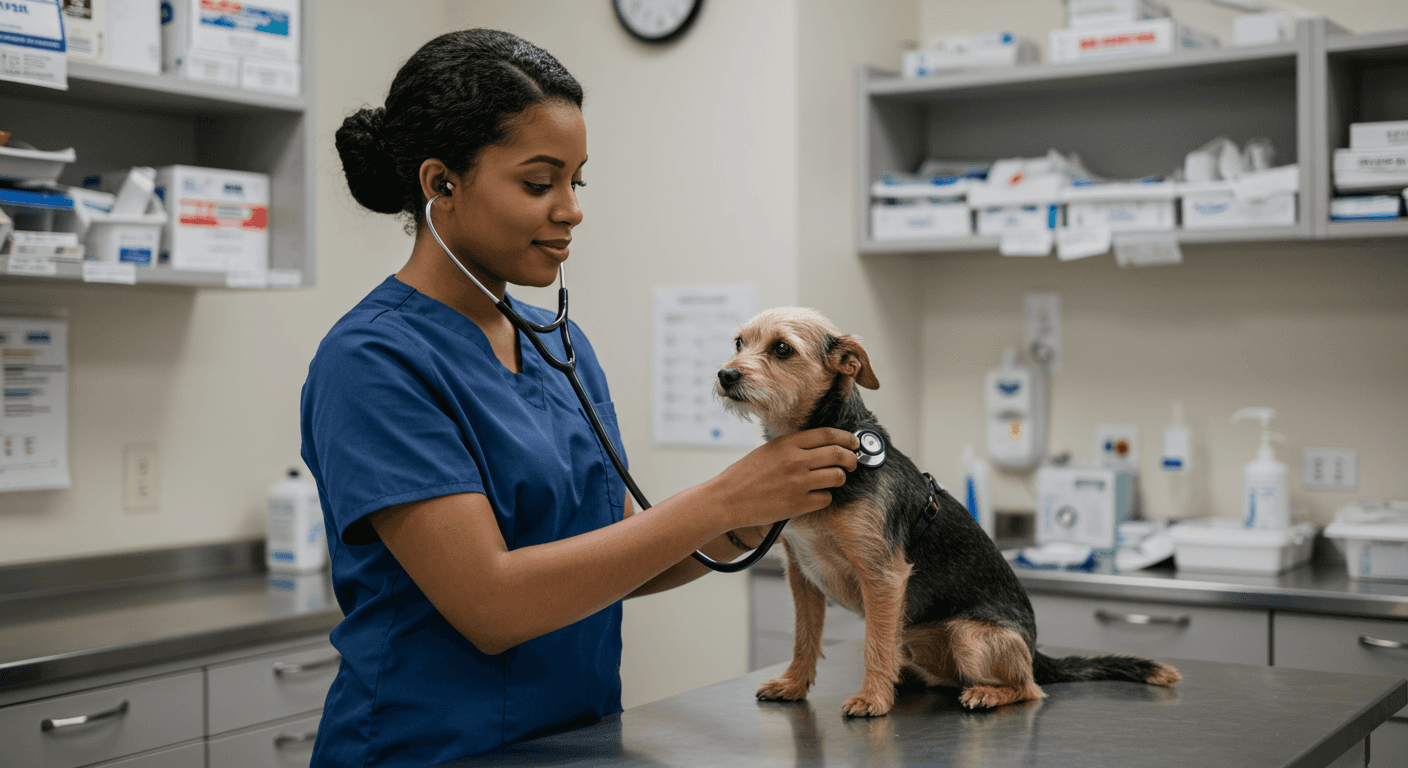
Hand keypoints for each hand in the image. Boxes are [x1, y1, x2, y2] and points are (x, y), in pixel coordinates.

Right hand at [708, 428, 859, 531]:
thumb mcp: (769, 450)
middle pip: (838, 454)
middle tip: (851, 463)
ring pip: (837, 477)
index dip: (847, 438)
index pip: (828, 435)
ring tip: (832, 480)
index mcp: (787, 443)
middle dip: (851, 459)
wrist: (727, 499)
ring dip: (839, 479)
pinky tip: (815, 497)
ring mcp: (798, 483)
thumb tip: (822, 446)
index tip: (853, 443)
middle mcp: (795, 461)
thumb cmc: (745, 475)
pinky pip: (826, 498)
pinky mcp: (798, 504)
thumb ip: (794, 447)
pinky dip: (825, 497)